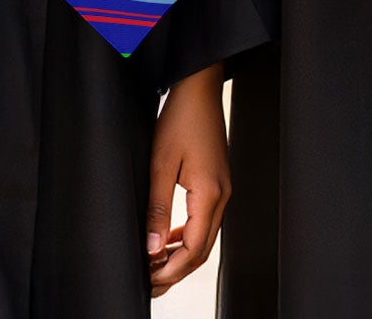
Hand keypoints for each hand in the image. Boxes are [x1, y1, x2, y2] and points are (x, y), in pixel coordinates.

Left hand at [146, 63, 229, 294]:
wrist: (200, 88)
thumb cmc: (181, 119)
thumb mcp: (160, 164)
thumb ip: (157, 209)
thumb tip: (152, 249)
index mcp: (210, 193)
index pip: (194, 249)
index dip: (171, 271)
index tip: (148, 280)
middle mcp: (222, 195)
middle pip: (203, 250)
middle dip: (176, 271)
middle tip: (148, 283)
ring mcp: (223, 188)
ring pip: (205, 237)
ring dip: (181, 256)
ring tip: (154, 266)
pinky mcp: (217, 183)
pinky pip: (205, 221)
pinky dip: (188, 237)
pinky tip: (168, 239)